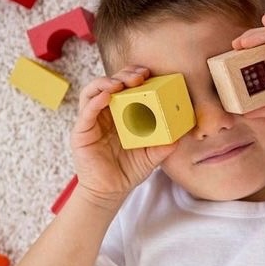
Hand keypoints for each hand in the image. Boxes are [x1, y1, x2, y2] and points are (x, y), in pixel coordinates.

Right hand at [72, 67, 176, 206]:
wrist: (110, 191)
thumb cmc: (129, 169)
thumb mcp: (153, 155)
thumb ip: (166, 144)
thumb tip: (183, 134)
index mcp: (122, 113)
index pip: (126, 87)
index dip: (135, 76)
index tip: (150, 74)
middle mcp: (105, 113)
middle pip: (110, 84)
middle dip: (124, 75)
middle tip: (140, 75)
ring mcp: (92, 120)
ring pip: (93, 91)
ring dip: (107, 82)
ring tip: (122, 83)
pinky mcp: (81, 131)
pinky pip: (86, 111)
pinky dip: (96, 101)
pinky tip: (107, 96)